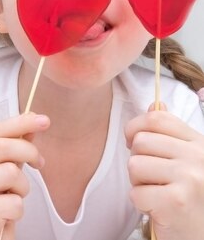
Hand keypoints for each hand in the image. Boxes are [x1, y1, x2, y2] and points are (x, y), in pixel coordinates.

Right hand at [0, 113, 49, 239]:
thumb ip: (15, 146)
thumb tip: (33, 122)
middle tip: (39, 163)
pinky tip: (7, 214)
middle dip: (28, 151)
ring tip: (13, 196)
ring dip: (23, 187)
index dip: (20, 123)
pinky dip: (18, 209)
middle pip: (2, 147)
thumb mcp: (4, 169)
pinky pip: (14, 201)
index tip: (44, 120)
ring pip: (10, 172)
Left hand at [125, 104, 203, 239]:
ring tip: (157, 193)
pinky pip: (136, 192)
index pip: (156, 118)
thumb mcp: (186, 160)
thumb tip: (154, 104)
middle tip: (155, 180)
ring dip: (139, 184)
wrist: (201, 234)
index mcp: (199, 143)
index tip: (134, 143)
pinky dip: (141, 203)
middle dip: (139, 162)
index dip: (135, 128)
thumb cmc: (190, 197)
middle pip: (141, 142)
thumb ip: (170, 134)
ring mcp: (190, 178)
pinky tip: (158, 209)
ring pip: (135, 166)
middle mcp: (198, 157)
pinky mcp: (176, 201)